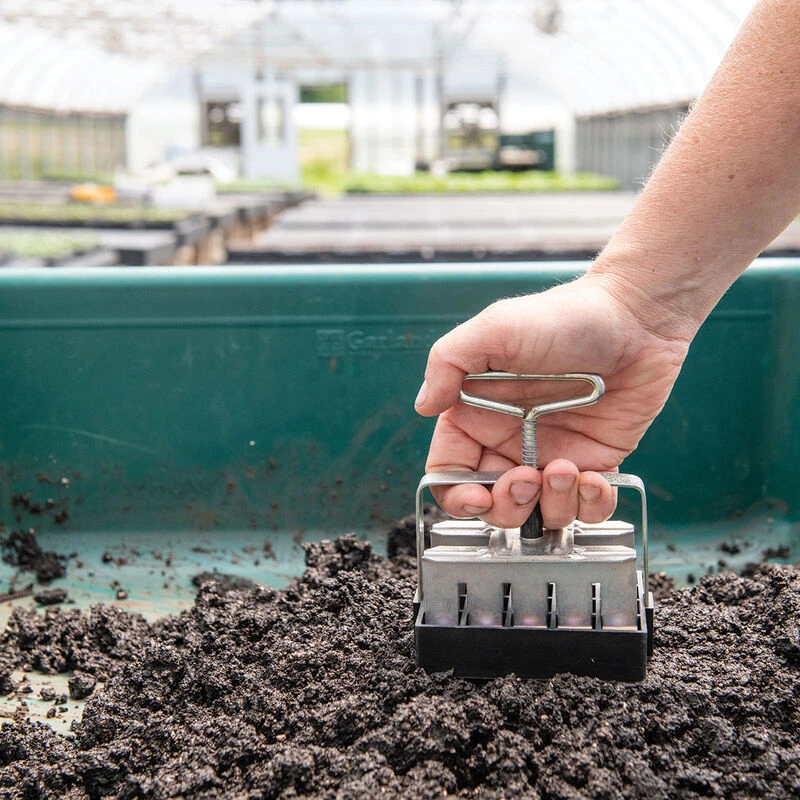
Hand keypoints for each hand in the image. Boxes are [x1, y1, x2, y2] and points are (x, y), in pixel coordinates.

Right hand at [414, 273, 690, 528]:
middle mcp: (511, 441)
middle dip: (507, 507)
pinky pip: (587, 508)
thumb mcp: (494, 329)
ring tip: (568, 469)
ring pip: (540, 514)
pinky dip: (591, 507)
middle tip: (528, 481)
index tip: (477, 496)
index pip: (451, 472)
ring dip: (552, 506)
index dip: (457, 495)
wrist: (636, 317)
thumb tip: (422, 406)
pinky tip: (596, 480)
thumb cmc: (564, 316)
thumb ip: (447, 363)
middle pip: (492, 504)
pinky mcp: (594, 462)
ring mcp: (553, 455)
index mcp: (477, 416)